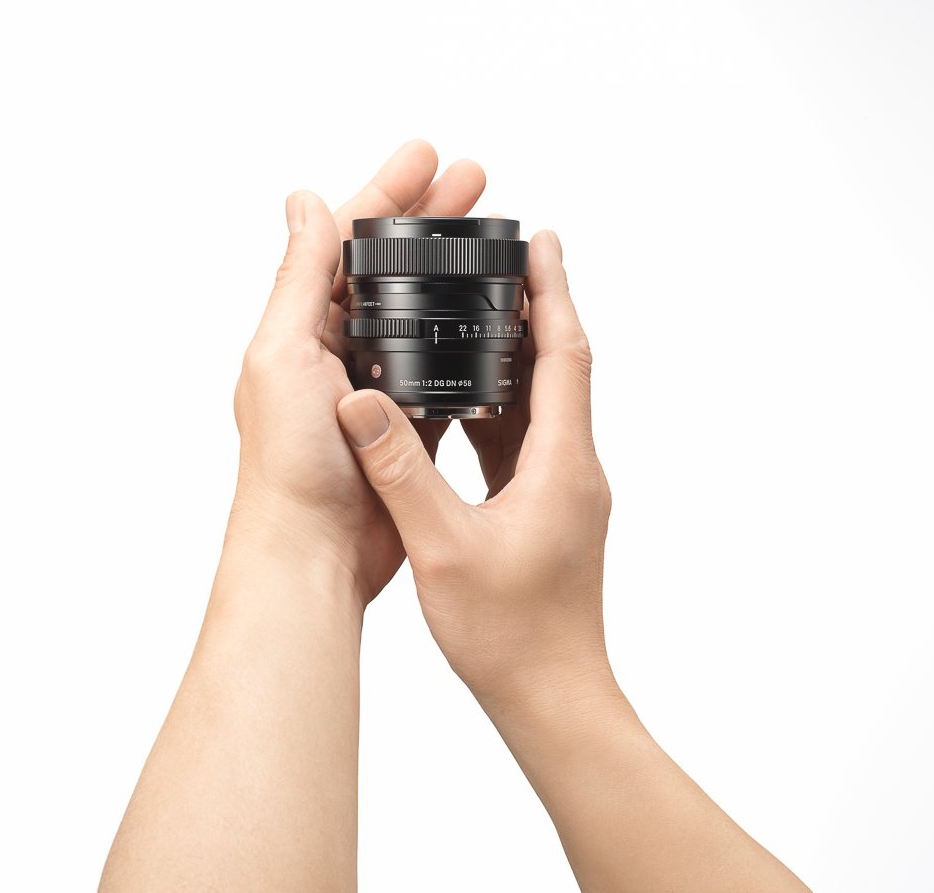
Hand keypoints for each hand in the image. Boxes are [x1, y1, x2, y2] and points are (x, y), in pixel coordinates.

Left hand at [228, 141, 485, 601]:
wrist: (314, 553)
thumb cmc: (289, 465)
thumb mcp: (284, 354)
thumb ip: (299, 278)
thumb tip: (303, 199)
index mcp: (301, 326)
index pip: (349, 240)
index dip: (391, 193)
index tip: (431, 155)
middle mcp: (334, 351)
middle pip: (392, 268)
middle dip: (433, 220)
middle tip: (478, 179)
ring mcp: (374, 387)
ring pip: (421, 314)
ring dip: (454, 274)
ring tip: (496, 242)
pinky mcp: (405, 425)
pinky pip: (440, 369)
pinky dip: (465, 340)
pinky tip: (495, 319)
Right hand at [335, 230, 613, 696]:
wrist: (552, 694)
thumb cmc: (510, 633)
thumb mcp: (442, 545)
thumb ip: (400, 468)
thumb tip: (360, 402)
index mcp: (562, 464)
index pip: (565, 355)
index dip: (552, 292)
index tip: (540, 238)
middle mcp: (573, 468)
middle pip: (558, 368)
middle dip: (533, 309)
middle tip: (500, 260)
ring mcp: (563, 490)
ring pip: (541, 404)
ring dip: (514, 356)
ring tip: (476, 313)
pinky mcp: (546, 510)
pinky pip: (525, 440)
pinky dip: (498, 407)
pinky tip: (462, 401)